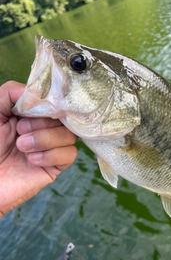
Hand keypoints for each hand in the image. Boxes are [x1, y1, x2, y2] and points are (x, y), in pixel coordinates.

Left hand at [0, 81, 77, 216]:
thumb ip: (11, 93)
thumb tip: (39, 92)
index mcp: (31, 115)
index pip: (55, 102)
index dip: (50, 103)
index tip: (35, 108)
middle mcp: (44, 129)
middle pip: (65, 118)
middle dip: (43, 123)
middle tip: (20, 130)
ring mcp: (50, 148)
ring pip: (70, 136)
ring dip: (46, 139)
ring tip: (22, 147)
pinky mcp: (54, 167)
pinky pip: (69, 155)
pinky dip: (52, 155)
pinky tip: (32, 160)